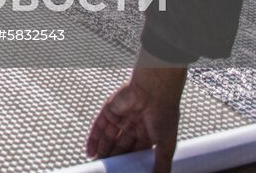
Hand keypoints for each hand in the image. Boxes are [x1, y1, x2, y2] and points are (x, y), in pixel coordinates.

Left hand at [86, 54, 187, 172]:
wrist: (155, 90)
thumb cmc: (165, 115)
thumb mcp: (166, 145)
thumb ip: (162, 164)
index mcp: (148, 132)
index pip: (135, 151)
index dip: (129, 161)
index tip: (123, 172)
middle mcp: (134, 125)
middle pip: (120, 145)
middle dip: (113, 157)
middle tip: (106, 171)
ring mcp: (121, 116)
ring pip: (108, 137)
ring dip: (102, 151)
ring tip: (96, 165)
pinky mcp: (109, 110)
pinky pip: (98, 126)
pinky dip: (93, 139)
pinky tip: (89, 152)